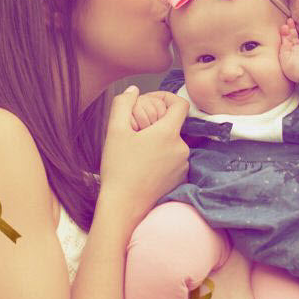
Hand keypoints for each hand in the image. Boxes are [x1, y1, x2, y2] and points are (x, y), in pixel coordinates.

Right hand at [100, 86, 188, 228]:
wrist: (124, 208)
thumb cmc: (118, 169)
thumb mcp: (115, 132)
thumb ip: (123, 105)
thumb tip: (133, 90)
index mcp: (169, 133)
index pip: (181, 104)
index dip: (167, 98)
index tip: (152, 102)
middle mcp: (182, 148)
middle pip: (174, 125)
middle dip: (157, 123)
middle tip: (136, 131)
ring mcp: (183, 165)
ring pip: (173, 143)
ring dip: (159, 142)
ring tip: (137, 151)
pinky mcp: (181, 179)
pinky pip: (174, 160)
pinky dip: (162, 158)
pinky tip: (144, 166)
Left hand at [279, 18, 298, 82]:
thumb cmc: (297, 69)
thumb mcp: (285, 59)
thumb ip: (284, 49)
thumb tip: (284, 40)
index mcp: (286, 55)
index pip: (284, 42)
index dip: (283, 34)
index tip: (284, 27)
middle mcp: (294, 52)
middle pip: (291, 38)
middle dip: (289, 29)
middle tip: (289, 21)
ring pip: (298, 38)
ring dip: (295, 30)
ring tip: (291, 21)